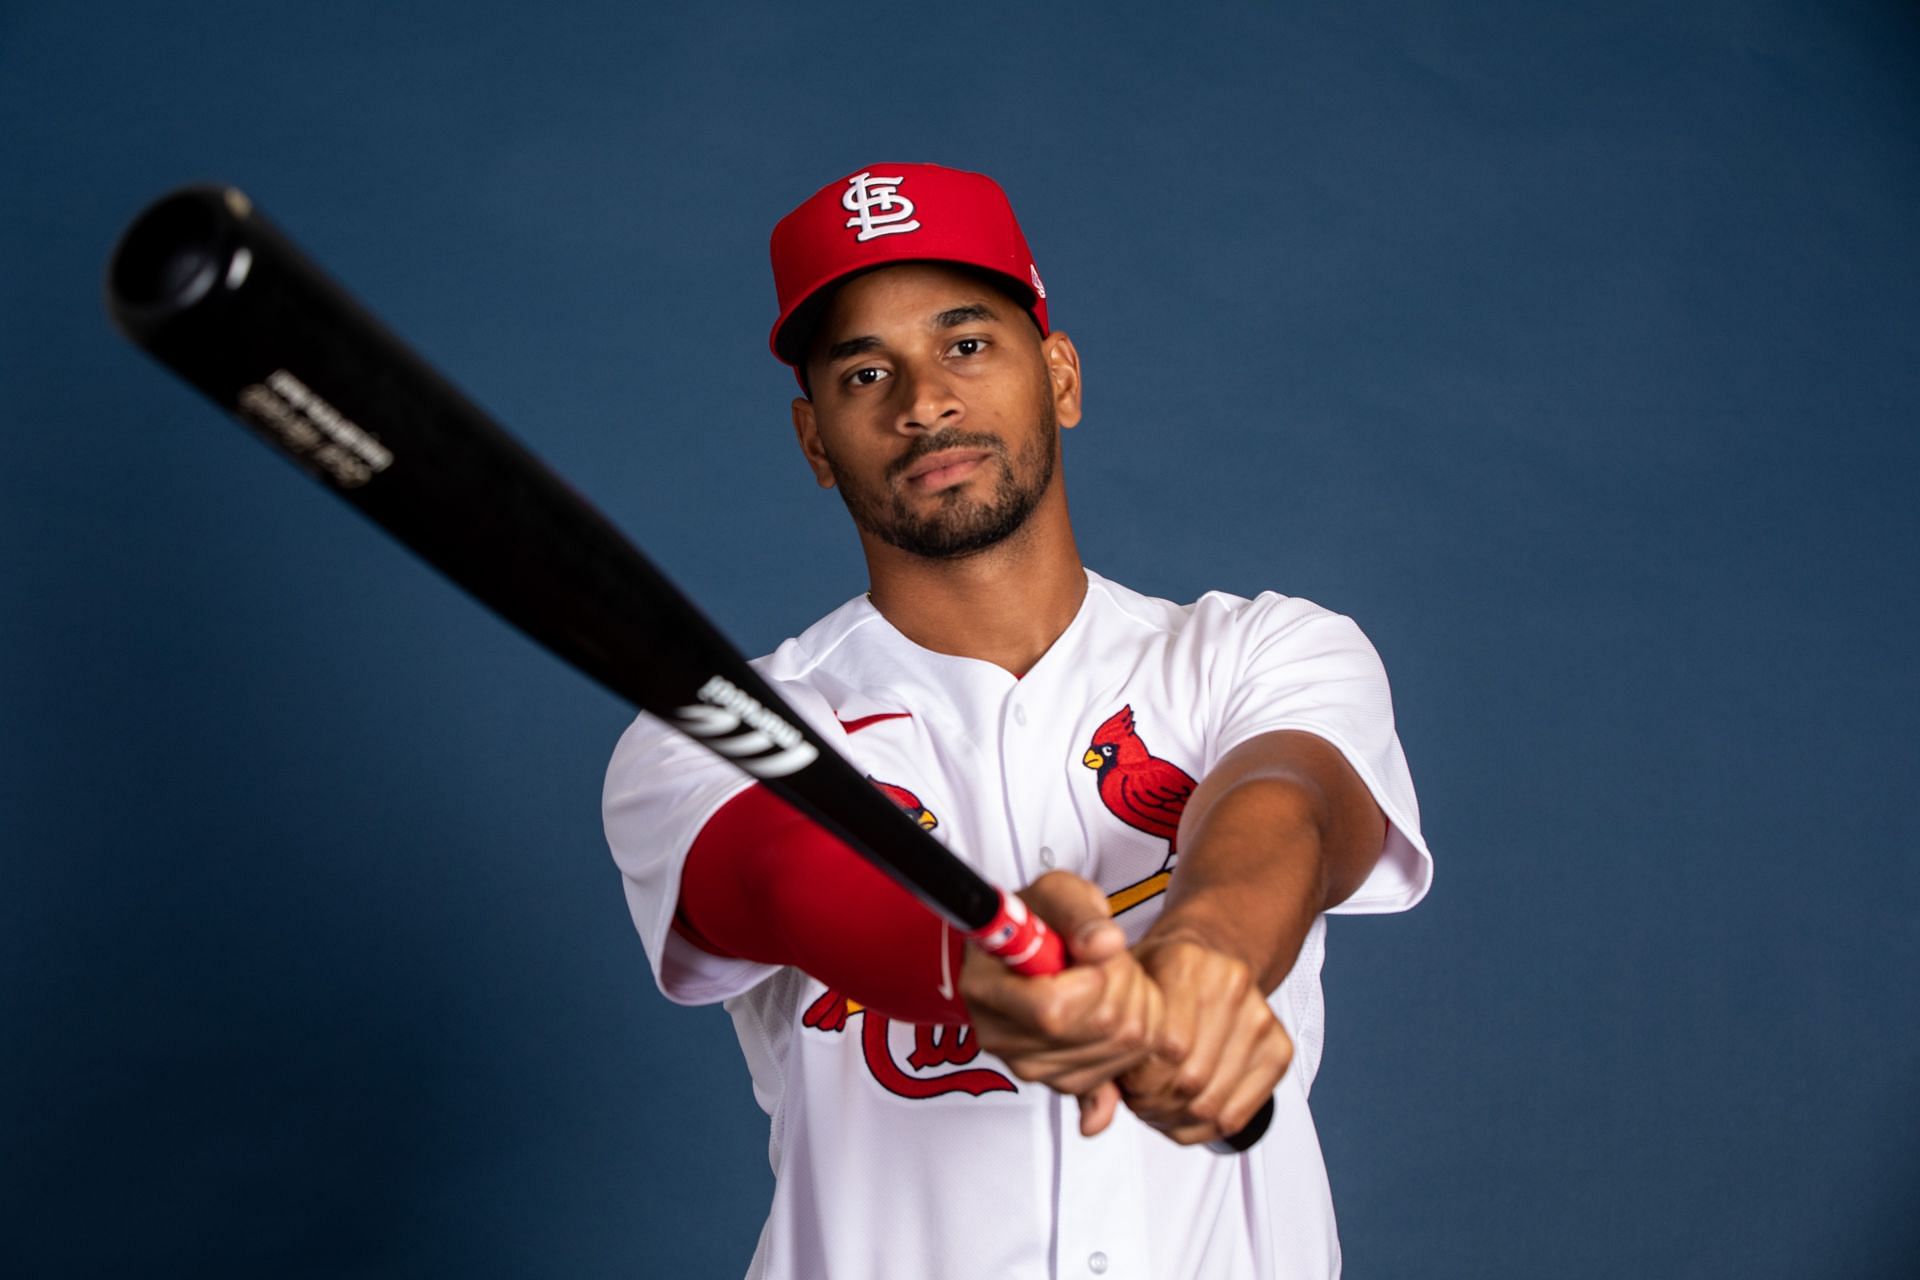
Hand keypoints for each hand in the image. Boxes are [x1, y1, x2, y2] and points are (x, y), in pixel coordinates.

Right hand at [960, 870, 1163, 1135]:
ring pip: (1124, 1047)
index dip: (1092, 979)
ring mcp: (1033, 1067)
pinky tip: (1113, 1007)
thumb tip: (1106, 944)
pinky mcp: (1063, 1082)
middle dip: (1125, 981)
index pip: (1052, 1010)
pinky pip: (1126, 1066)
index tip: (1091, 951)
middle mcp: (1002, 1037)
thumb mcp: (1055, 893)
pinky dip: (1136, 1034)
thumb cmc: (1035, 920)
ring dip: (1136, 1003)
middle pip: (1099, 1026)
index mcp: (986, 987)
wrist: (1027, 952)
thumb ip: (1080, 912)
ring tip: (1108, 977)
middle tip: (1106, 956)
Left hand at [1118, 924, 1292, 1146]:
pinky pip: (1237, 1117)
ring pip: (1213, 1105)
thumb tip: (1096, 1116)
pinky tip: (1182, 1114)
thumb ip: (1103, 1039)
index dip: (1138, 1079)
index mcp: (1185, 962)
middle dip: (1155, 1102)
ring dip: (1176, 1118)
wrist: (1209, 956)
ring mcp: (1261, 1017)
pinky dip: (1202, 1129)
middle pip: (1192, 1080)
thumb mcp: (1121, 990)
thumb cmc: (1157, 978)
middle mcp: (1231, 985)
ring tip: (1157, 1105)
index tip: (1125, 1080)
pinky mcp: (1280, 1048)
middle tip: (1138, 1098)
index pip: (1168, 1047)